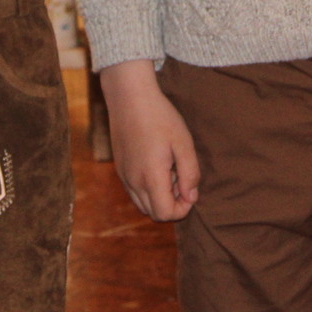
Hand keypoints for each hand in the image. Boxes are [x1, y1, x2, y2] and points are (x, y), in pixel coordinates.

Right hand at [101, 60, 199, 220]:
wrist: (129, 96)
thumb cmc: (160, 117)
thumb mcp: (183, 142)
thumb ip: (190, 174)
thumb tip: (191, 197)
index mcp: (151, 177)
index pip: (165, 214)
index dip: (182, 209)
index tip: (190, 188)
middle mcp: (133, 181)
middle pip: (153, 213)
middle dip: (171, 204)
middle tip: (181, 179)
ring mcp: (124, 175)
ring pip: (142, 204)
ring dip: (158, 197)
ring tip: (169, 171)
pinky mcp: (119, 168)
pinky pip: (133, 191)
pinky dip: (147, 188)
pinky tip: (156, 164)